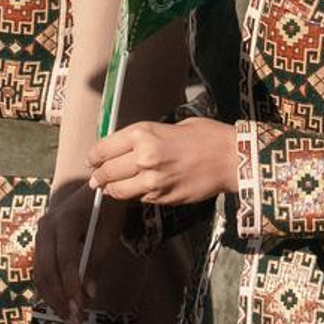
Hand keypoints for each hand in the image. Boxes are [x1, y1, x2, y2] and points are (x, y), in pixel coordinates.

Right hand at [35, 181, 120, 323]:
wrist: (98, 189)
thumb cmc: (107, 212)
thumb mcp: (107, 235)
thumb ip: (95, 264)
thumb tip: (88, 296)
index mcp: (65, 219)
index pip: (65, 257)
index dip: (71, 284)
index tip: (80, 307)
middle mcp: (46, 226)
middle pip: (46, 269)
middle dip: (59, 298)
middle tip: (73, 322)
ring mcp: (40, 233)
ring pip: (40, 272)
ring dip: (53, 298)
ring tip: (69, 319)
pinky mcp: (41, 241)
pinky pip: (41, 269)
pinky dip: (50, 288)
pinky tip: (61, 305)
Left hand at [89, 115, 238, 206]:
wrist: (232, 159)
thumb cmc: (206, 136)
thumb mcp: (172, 126)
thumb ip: (146, 137)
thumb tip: (124, 147)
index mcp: (144, 134)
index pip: (104, 149)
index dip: (94, 157)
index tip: (92, 160)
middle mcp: (143, 157)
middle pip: (106, 171)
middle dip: (98, 175)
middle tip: (95, 177)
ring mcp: (152, 181)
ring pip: (117, 190)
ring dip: (110, 189)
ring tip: (108, 187)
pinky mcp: (162, 197)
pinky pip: (137, 198)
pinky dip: (132, 195)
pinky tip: (134, 189)